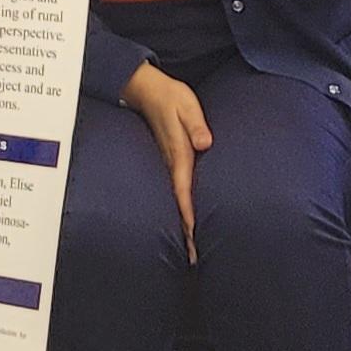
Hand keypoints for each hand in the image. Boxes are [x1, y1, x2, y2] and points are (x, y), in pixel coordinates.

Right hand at [120, 61, 212, 258]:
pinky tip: (185, 220)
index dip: (190, 215)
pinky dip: (181, 209)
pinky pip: (176, 190)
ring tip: (190, 250)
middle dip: (186, 232)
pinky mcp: (170, 161)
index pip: (185, 191)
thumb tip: (205, 143)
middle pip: (179, 204)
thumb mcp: (186, 105)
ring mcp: (168, 164)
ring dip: (183, 225)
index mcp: (178, 153)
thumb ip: (196, 124)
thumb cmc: (169, 96)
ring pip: (176, 201)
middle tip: (195, 260)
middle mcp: (172, 163)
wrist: (144, 90)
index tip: (194, 239)